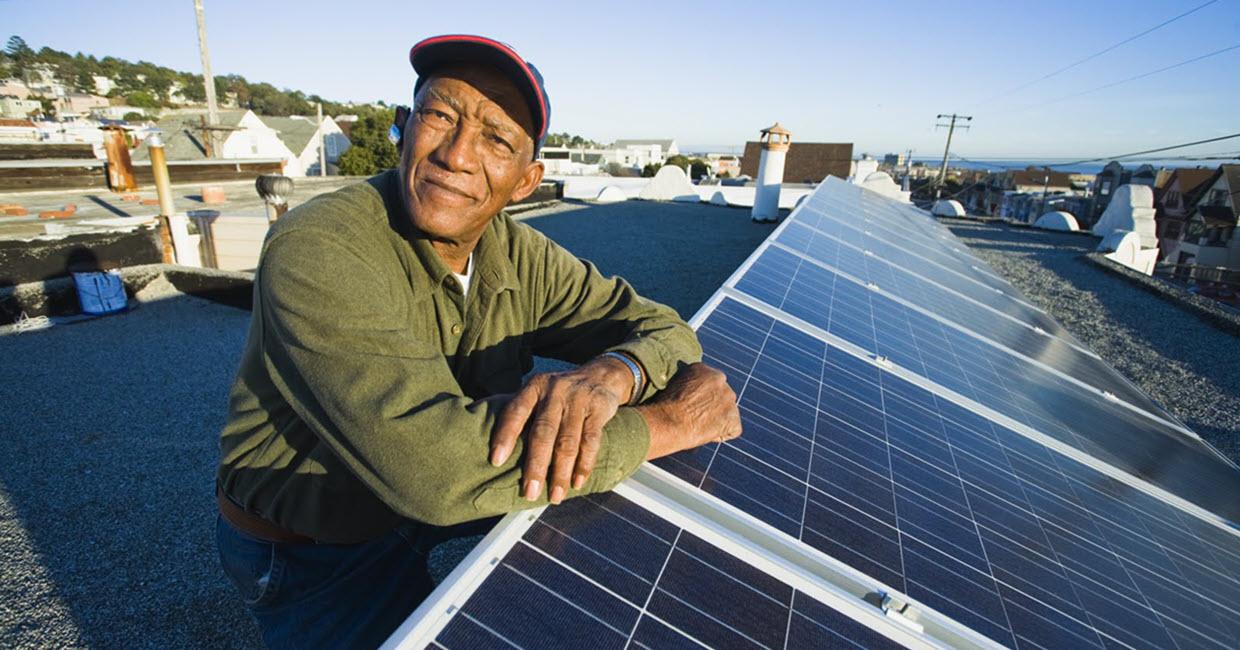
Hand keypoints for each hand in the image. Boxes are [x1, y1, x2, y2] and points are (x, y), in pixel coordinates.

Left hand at [491, 357, 633, 503]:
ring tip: (555, 496)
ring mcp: (578, 399)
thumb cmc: (561, 394)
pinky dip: (584, 464)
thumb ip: (523, 413)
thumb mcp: (540, 393)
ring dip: (561, 473)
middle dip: (536, 466)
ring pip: (567, 442)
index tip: (496, 461)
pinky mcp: (599, 409)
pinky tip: (577, 482)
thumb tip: (497, 452)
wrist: (601, 375)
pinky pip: (590, 441)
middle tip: (530, 492)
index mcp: (534, 387)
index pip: (515, 412)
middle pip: (543, 433)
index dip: (505, 436)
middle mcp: (555, 391)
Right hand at [636, 363, 740, 459]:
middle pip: (720, 396)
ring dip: (718, 419)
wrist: (669, 422)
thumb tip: (686, 396)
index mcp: (704, 369)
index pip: (709, 384)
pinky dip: (721, 435)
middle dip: (712, 406)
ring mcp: (729, 400)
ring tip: (698, 427)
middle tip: (695, 418)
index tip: (689, 406)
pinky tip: (705, 435)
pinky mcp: (733, 419)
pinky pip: (732, 429)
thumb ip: (687, 386)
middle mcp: (721, 380)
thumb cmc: (663, 408)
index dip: (700, 398)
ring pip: (727, 411)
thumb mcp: (672, 386)